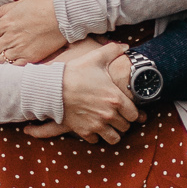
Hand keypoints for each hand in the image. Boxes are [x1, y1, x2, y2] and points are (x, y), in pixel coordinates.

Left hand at [0, 0, 65, 64]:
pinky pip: (14, 67)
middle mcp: (9, 38)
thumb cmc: (43, 5)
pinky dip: (10, 67)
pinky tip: (11, 65)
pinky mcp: (31, 57)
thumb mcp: (20, 4)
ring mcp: (20, 49)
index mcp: (5, 23)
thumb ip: (2, 11)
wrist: (63, 14)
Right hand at [24, 41, 141, 144]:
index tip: (127, 109)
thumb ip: (113, 50)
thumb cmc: (76, 72)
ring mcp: (96, 125)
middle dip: (123, 122)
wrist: (52, 88)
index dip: (133, 112)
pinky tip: (94, 127)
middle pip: (125, 127)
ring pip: (114, 138)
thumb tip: (126, 46)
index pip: (134, 115)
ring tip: (109, 125)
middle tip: (118, 116)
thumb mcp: (95, 58)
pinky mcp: (84, 131)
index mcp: (116, 99)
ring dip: (113, 132)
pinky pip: (96, 141)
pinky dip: (96, 136)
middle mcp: (109, 115)